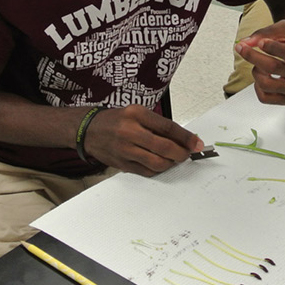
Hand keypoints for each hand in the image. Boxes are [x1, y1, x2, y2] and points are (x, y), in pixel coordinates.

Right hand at [83, 104, 202, 175]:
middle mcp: (130, 131)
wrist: (87, 130)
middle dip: (181, 153)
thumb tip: (183, 138)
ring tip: (174, 159)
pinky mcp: (122, 164)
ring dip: (171, 163)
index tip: (196, 143)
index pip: (168, 127)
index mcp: (136, 114)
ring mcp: (125, 150)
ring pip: (157, 163)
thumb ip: (157, 125)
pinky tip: (160, 163)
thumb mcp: (137, 113)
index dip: (186, 138)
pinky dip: (158, 169)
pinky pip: (146, 171)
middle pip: (164, 147)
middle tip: (187, 154)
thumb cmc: (116, 120)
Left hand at [235, 20, 284, 105]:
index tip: (259, 42)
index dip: (272, 48)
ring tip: (259, 64)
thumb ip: (266, 33)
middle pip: (274, 68)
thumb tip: (246, 43)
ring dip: (256, 71)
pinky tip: (263, 76)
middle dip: (253, 56)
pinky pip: (264, 98)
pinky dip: (257, 86)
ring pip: (266, 84)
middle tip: (241, 48)